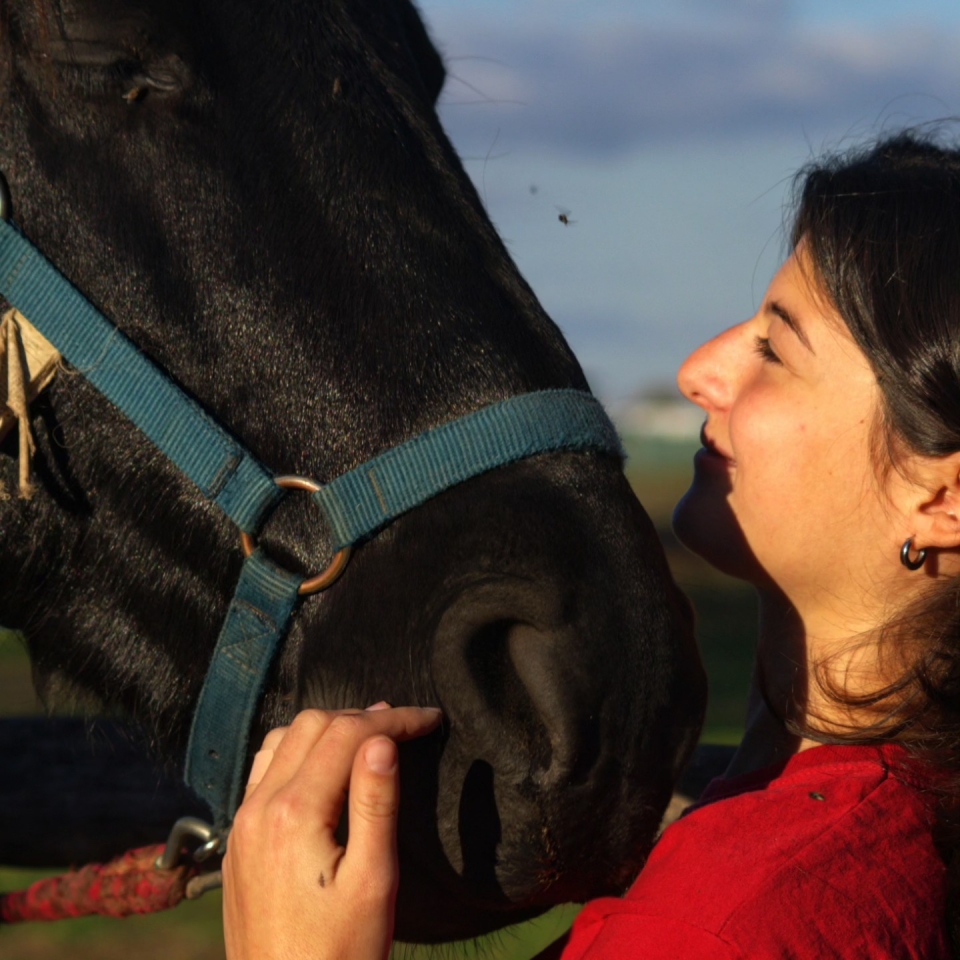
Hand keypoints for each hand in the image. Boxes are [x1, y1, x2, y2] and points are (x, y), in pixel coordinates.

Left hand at [222, 705, 442, 959]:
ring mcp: (242, 825)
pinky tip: (323, 769)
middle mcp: (259, 809)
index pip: (347, 735)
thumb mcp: (374, 881)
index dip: (394, 719)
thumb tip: (382, 741)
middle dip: (361, 718)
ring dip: (327, 729)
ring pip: (281, 741)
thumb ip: (376, 804)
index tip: (430, 719)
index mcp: (295, 814)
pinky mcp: (236, 842)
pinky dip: (298, 752)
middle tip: (405, 728)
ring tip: (369, 739)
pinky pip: (263, 771)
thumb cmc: (340, 955)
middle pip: (311, 726)